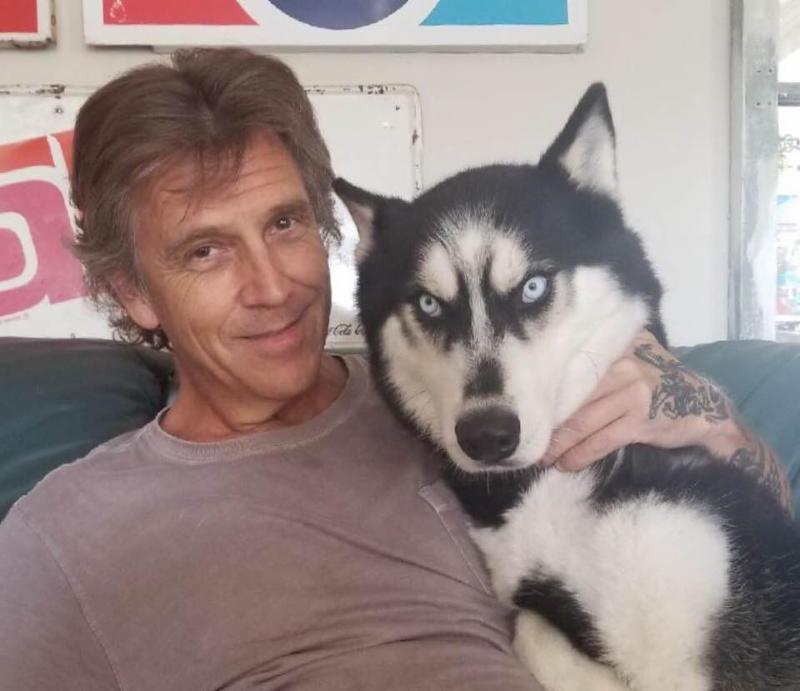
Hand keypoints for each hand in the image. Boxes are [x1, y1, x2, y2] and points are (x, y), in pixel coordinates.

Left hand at [542, 330, 732, 471]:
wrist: (703, 406)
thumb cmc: (657, 385)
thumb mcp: (632, 361)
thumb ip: (599, 365)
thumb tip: (551, 381)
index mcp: (615, 349)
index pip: (571, 373)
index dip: (548, 397)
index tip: (528, 414)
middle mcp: (622, 366)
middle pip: (573, 400)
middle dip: (549, 425)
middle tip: (528, 441)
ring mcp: (632, 393)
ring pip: (582, 423)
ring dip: (559, 445)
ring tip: (542, 457)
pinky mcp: (640, 420)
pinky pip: (601, 441)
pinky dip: (580, 455)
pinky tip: (566, 464)